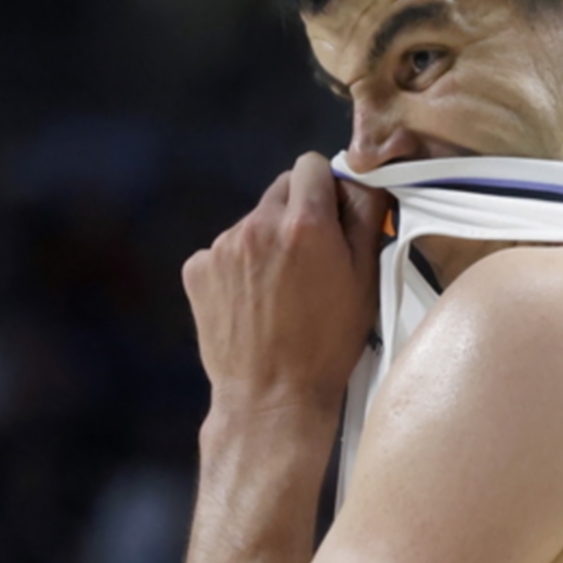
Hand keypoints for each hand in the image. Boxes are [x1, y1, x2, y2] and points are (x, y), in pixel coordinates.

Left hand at [182, 153, 390, 422]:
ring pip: (252, 222)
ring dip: (267, 242)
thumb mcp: (365, 280)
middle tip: (310, 260)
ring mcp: (221, 247)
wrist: (271, 397)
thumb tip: (362, 178)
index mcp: (304, 223)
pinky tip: (251, 302)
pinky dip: (238, 267)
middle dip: (297, 214)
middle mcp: (257, 224)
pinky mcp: (197, 269)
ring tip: (280, 291)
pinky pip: (224, 250)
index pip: (312, 165)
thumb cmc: (327, 344)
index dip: (326, 188)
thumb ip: (366, 217)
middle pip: (280, 190)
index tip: (332, 216)